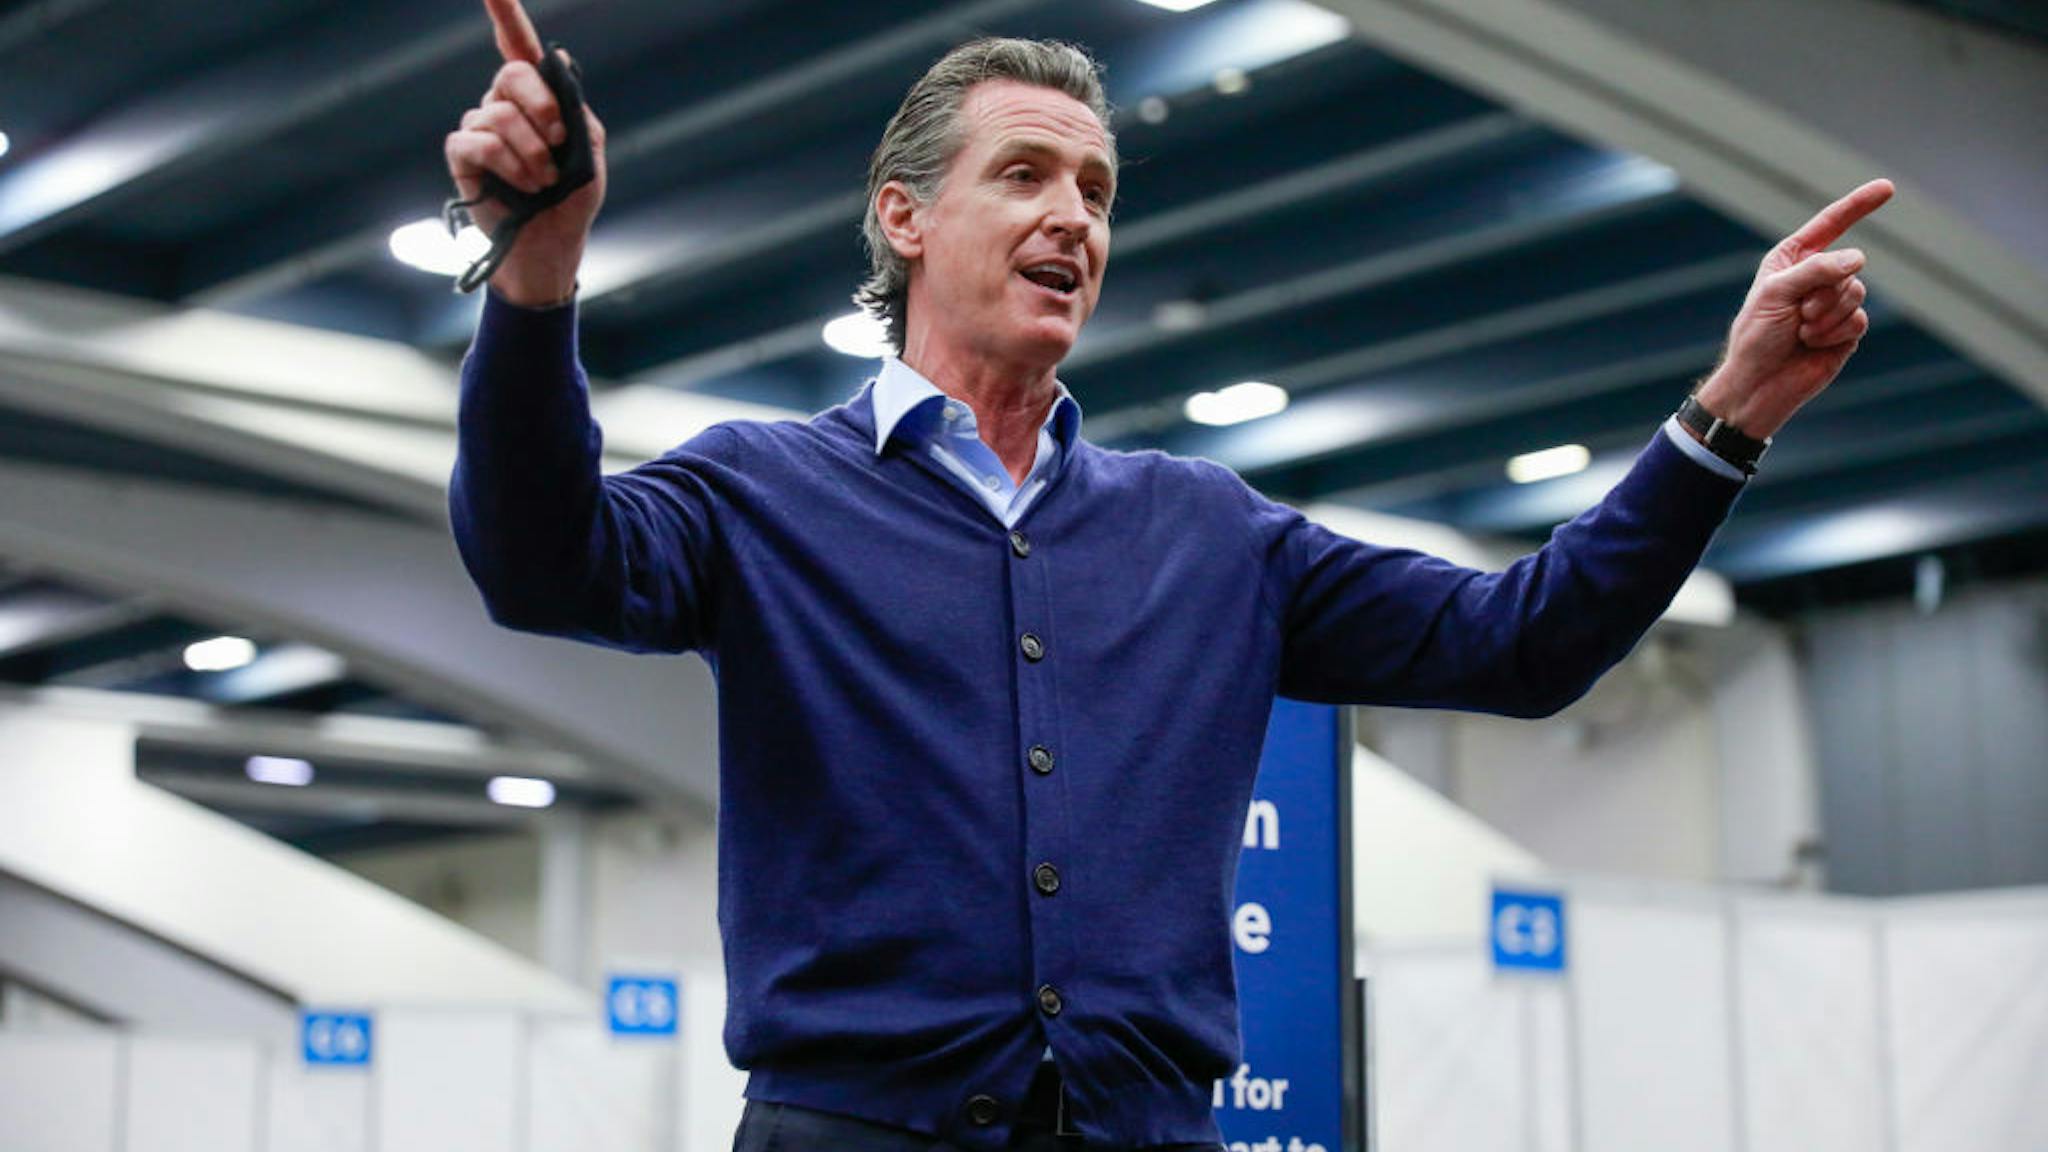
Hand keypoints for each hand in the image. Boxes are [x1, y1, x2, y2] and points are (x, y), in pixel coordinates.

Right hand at [442, 0, 607, 305]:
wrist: (552, 247)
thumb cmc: (572, 201)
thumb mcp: (589, 152)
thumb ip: (574, 106)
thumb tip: (556, 57)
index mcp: (536, 98)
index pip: (515, 44)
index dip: (502, 12)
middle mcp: (503, 105)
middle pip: (511, 74)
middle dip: (542, 106)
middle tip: (560, 142)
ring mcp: (481, 129)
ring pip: (499, 114)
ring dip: (532, 152)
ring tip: (544, 181)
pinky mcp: (463, 156)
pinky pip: (479, 141)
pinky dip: (509, 163)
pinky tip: (524, 186)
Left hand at [1693, 178, 1893, 438]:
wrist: (1759, 384)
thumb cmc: (1756, 337)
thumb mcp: (1776, 294)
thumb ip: (1816, 270)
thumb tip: (1859, 258)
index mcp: (1794, 259)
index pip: (1831, 224)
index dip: (1859, 205)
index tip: (1887, 187)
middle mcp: (1817, 276)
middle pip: (1848, 266)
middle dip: (1821, 294)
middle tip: (1795, 316)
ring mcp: (1835, 303)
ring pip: (1857, 292)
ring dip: (1827, 316)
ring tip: (1802, 332)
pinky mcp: (1847, 329)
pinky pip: (1858, 319)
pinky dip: (1835, 333)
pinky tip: (1813, 345)